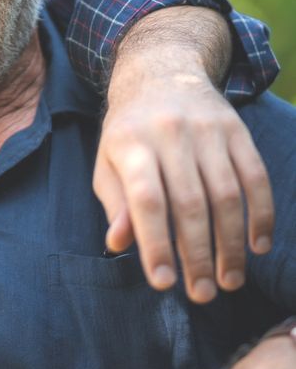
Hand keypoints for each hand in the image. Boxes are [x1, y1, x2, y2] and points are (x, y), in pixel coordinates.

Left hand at [96, 32, 272, 301]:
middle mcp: (169, 133)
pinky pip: (256, 177)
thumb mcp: (108, 162)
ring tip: (230, 281)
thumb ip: (115, 203)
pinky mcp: (236, 130)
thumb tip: (119, 244)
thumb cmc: (128, 132)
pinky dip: (261, 215)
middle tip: (203, 295)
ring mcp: (206, 130)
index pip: (145, 200)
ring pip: (226, 196)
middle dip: (198, 256)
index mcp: (130, 143)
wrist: (160, 73)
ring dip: (232, 245)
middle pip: (189, 203)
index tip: (164, 284)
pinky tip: (257, 246)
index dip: (155, 243)